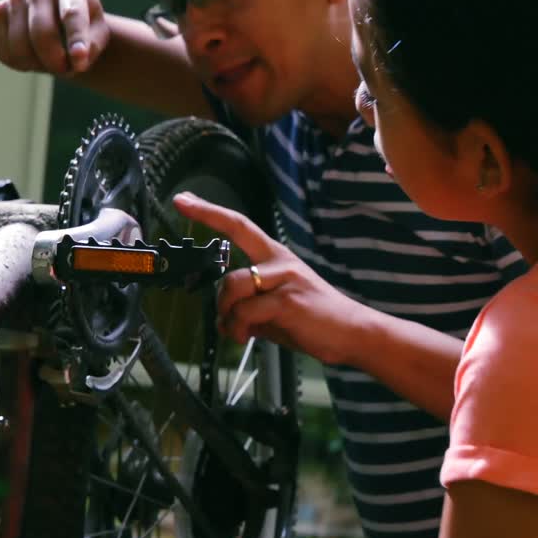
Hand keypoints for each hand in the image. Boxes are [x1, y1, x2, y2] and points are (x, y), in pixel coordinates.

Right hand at [0, 0, 108, 74]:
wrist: (58, 16)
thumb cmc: (84, 25)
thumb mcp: (98, 33)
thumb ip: (92, 47)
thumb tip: (76, 61)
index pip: (72, 13)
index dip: (76, 38)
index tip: (80, 58)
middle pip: (42, 32)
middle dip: (55, 60)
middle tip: (66, 70)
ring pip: (20, 45)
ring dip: (38, 65)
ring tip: (52, 61)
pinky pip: (5, 51)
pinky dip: (22, 63)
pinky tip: (35, 57)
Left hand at [173, 192, 367, 365]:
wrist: (353, 333)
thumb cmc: (318, 322)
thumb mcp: (278, 311)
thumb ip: (253, 308)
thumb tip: (227, 321)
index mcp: (278, 259)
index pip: (240, 227)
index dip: (209, 213)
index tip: (184, 200)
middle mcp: (280, 263)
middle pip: (229, 273)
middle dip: (220, 303)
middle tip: (228, 323)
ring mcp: (285, 280)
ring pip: (234, 290)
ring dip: (229, 317)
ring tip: (240, 333)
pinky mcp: (287, 300)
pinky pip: (246, 312)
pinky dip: (239, 328)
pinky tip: (248, 336)